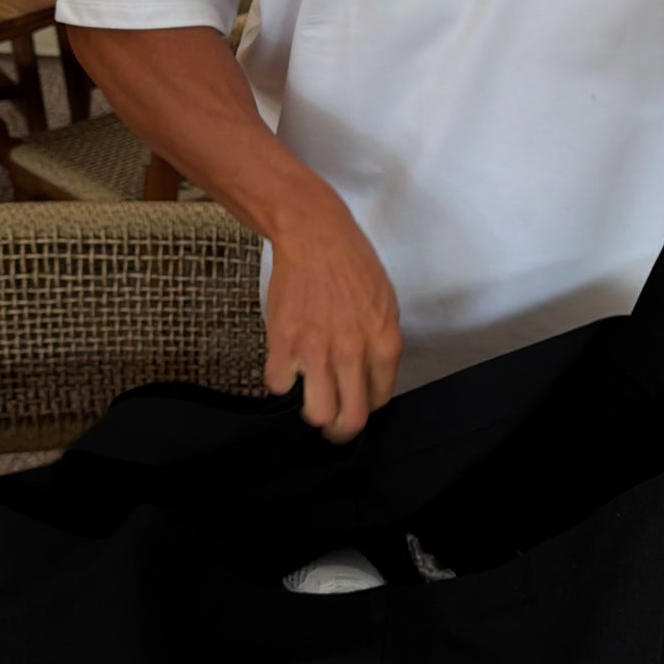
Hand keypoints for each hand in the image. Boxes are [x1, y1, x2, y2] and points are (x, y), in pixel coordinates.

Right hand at [264, 186, 402, 442]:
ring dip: (311, 409)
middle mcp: (353, 353)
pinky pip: (279, 385)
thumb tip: (372, 373)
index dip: (366, 404)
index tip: (356, 399)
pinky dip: (280, 379)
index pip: (380, 399)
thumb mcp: (383, 302)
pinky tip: (286, 362)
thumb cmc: (350, 262)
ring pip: (316, 413)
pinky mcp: (284, 343)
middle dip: (340, 428)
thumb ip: (379, 343)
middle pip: (350, 420)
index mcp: (384, 343)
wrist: (314, 235)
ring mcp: (317, 350)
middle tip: (332, 422)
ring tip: (309, 394)